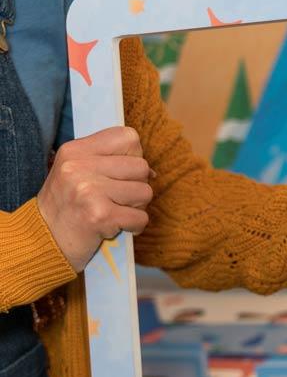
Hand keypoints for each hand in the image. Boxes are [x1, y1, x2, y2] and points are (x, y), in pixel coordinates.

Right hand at [37, 127, 153, 271]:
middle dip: (137, 185)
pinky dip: (134, 226)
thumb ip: (110, 162)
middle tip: (116, 199)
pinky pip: (141, 217)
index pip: (128, 137)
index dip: (134, 156)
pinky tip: (114, 226)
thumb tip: (151, 171)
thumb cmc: (67, 206)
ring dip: (136, 207)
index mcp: (75, 150)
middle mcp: (80, 166)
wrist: (44, 239)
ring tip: (114, 212)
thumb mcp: (77, 172)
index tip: (121, 174)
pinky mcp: (100, 215)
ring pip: (145, 192)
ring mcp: (89, 190)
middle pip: (141, 167)